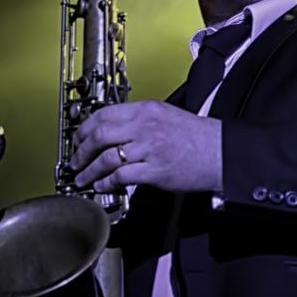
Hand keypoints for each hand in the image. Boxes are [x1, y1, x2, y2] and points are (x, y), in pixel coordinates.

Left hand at [71, 101, 222, 193]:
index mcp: (146, 110)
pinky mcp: (154, 171)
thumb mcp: (166, 115)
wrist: (220, 152)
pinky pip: (121, 176)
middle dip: (81, 150)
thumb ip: (140, 120)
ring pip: (106, 158)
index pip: (104, 114)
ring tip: (82, 178)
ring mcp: (149, 149)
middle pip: (100, 135)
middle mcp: (145, 127)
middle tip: (75, 160)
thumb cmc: (197, 137)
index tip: (79, 138)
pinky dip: (107, 182)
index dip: (85, 128)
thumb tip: (114, 129)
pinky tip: (102, 185)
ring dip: (89, 170)